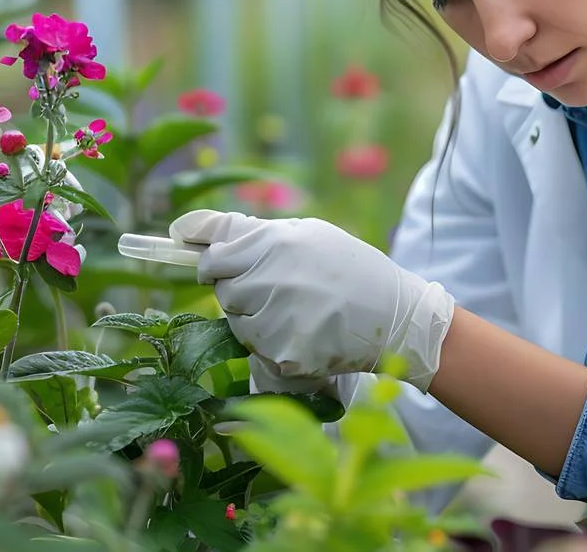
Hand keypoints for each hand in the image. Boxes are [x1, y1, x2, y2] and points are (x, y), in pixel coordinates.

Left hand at [169, 209, 454, 391]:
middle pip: (221, 286)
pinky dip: (275, 346)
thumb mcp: (309, 233)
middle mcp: (266, 276)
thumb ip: (255, 232)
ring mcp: (272, 317)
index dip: (210, 256)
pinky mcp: (280, 353)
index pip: (213, 250)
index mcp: (273, 241)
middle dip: (240, 287)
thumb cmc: (351, 270)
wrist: (396, 316)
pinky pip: (258, 351)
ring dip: (256, 319)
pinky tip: (307, 333)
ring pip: (236, 320)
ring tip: (298, 311)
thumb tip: (190, 233)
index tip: (214, 261)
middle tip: (280, 289)